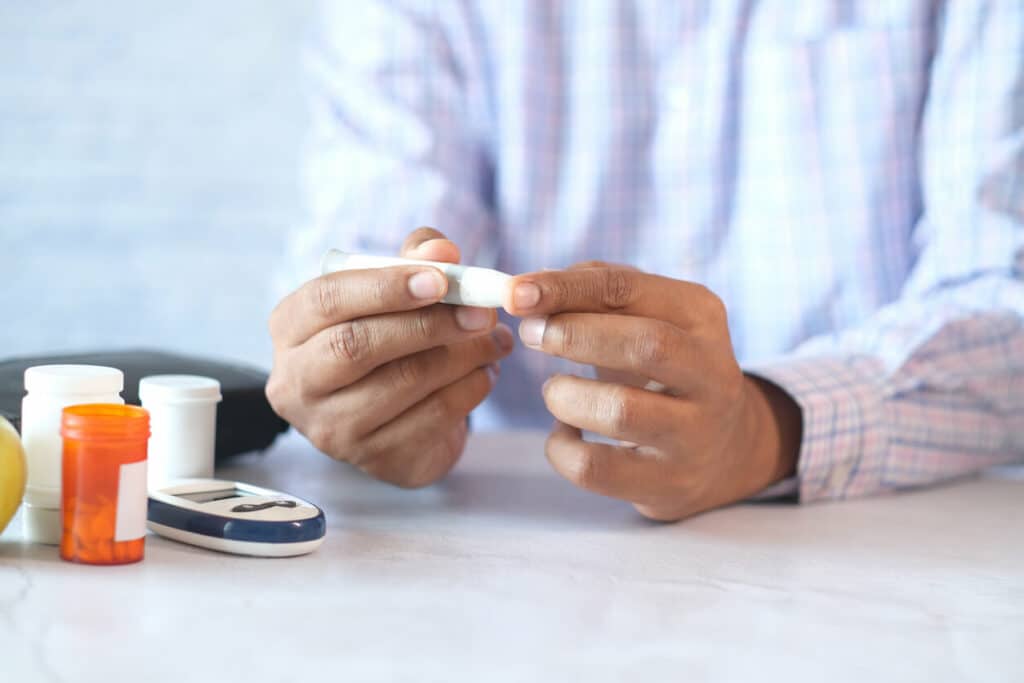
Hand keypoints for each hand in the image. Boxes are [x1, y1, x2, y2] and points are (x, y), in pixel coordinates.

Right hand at [266, 228, 513, 486]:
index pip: (326, 300)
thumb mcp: (394, 289)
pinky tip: (487, 372)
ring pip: (400, 384)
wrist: (393, 415)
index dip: (385, 287)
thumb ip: (415, 260)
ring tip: (496, 339)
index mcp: (290, 328)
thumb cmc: (387, 335)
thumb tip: (442, 251)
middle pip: (356, 346)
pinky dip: (469, 390)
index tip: (441, 280)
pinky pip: (430, 419)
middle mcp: (297, 383)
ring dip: (461, 357)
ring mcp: (331, 428)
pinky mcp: (373, 458)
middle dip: (428, 325)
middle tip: (482, 313)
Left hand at [504, 263, 800, 520]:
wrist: (721, 448)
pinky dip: (561, 448)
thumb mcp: (644, 318)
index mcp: (700, 314)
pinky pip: (596, 468)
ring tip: (555, 391)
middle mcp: (711, 371)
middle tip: (531, 334)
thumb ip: (592, 293)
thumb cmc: (661, 369)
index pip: (628, 288)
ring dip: (565, 396)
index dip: (565, 288)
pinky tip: (565, 433)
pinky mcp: (670, 482)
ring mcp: (695, 432)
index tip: (515, 292)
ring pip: (620, 411)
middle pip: (643, 345)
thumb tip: (528, 289)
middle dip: (572, 336)